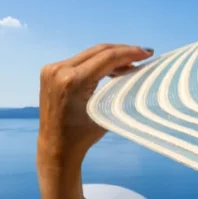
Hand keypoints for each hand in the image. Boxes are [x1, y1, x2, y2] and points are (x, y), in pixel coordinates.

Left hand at [37, 44, 153, 174]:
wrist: (55, 147)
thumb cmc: (83, 135)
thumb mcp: (106, 110)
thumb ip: (119, 87)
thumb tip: (135, 69)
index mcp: (73, 81)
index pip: (107, 58)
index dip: (129, 53)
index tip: (147, 53)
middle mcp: (59, 70)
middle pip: (98, 51)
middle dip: (123, 51)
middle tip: (143, 54)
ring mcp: (52, 69)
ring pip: (89, 54)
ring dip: (111, 56)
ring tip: (130, 63)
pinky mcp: (50, 71)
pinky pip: (80, 60)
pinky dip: (97, 62)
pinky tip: (111, 68)